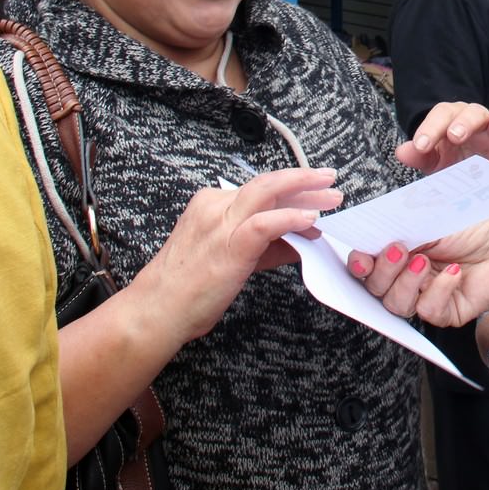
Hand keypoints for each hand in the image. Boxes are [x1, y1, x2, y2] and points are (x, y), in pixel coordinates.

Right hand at [134, 167, 339, 344]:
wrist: (158, 309)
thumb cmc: (189, 287)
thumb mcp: (231, 256)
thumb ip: (266, 245)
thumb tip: (300, 238)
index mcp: (212, 204)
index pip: (261, 189)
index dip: (294, 190)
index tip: (316, 194)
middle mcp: (215, 206)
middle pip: (268, 184)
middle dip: (303, 180)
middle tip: (330, 180)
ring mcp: (220, 223)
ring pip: (267, 192)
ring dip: (304, 191)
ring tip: (331, 197)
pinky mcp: (228, 245)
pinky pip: (264, 224)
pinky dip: (290, 218)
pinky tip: (310, 220)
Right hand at [345, 211, 488, 325]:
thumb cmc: (475, 225)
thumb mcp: (430, 217)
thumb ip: (399, 226)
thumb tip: (370, 233)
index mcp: (400, 254)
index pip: (367, 268)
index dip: (358, 265)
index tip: (360, 256)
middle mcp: (409, 279)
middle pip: (376, 289)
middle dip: (381, 270)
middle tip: (398, 249)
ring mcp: (427, 296)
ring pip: (396, 304)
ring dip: (405, 282)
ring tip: (424, 260)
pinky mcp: (448, 312)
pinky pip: (429, 310)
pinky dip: (438, 290)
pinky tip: (453, 273)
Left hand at [397, 101, 488, 175]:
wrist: (473, 186)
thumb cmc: (452, 166)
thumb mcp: (433, 163)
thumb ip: (419, 156)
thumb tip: (402, 151)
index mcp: (453, 120)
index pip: (443, 114)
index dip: (431, 127)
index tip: (421, 145)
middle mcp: (477, 122)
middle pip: (473, 110)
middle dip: (464, 121)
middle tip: (454, 136)